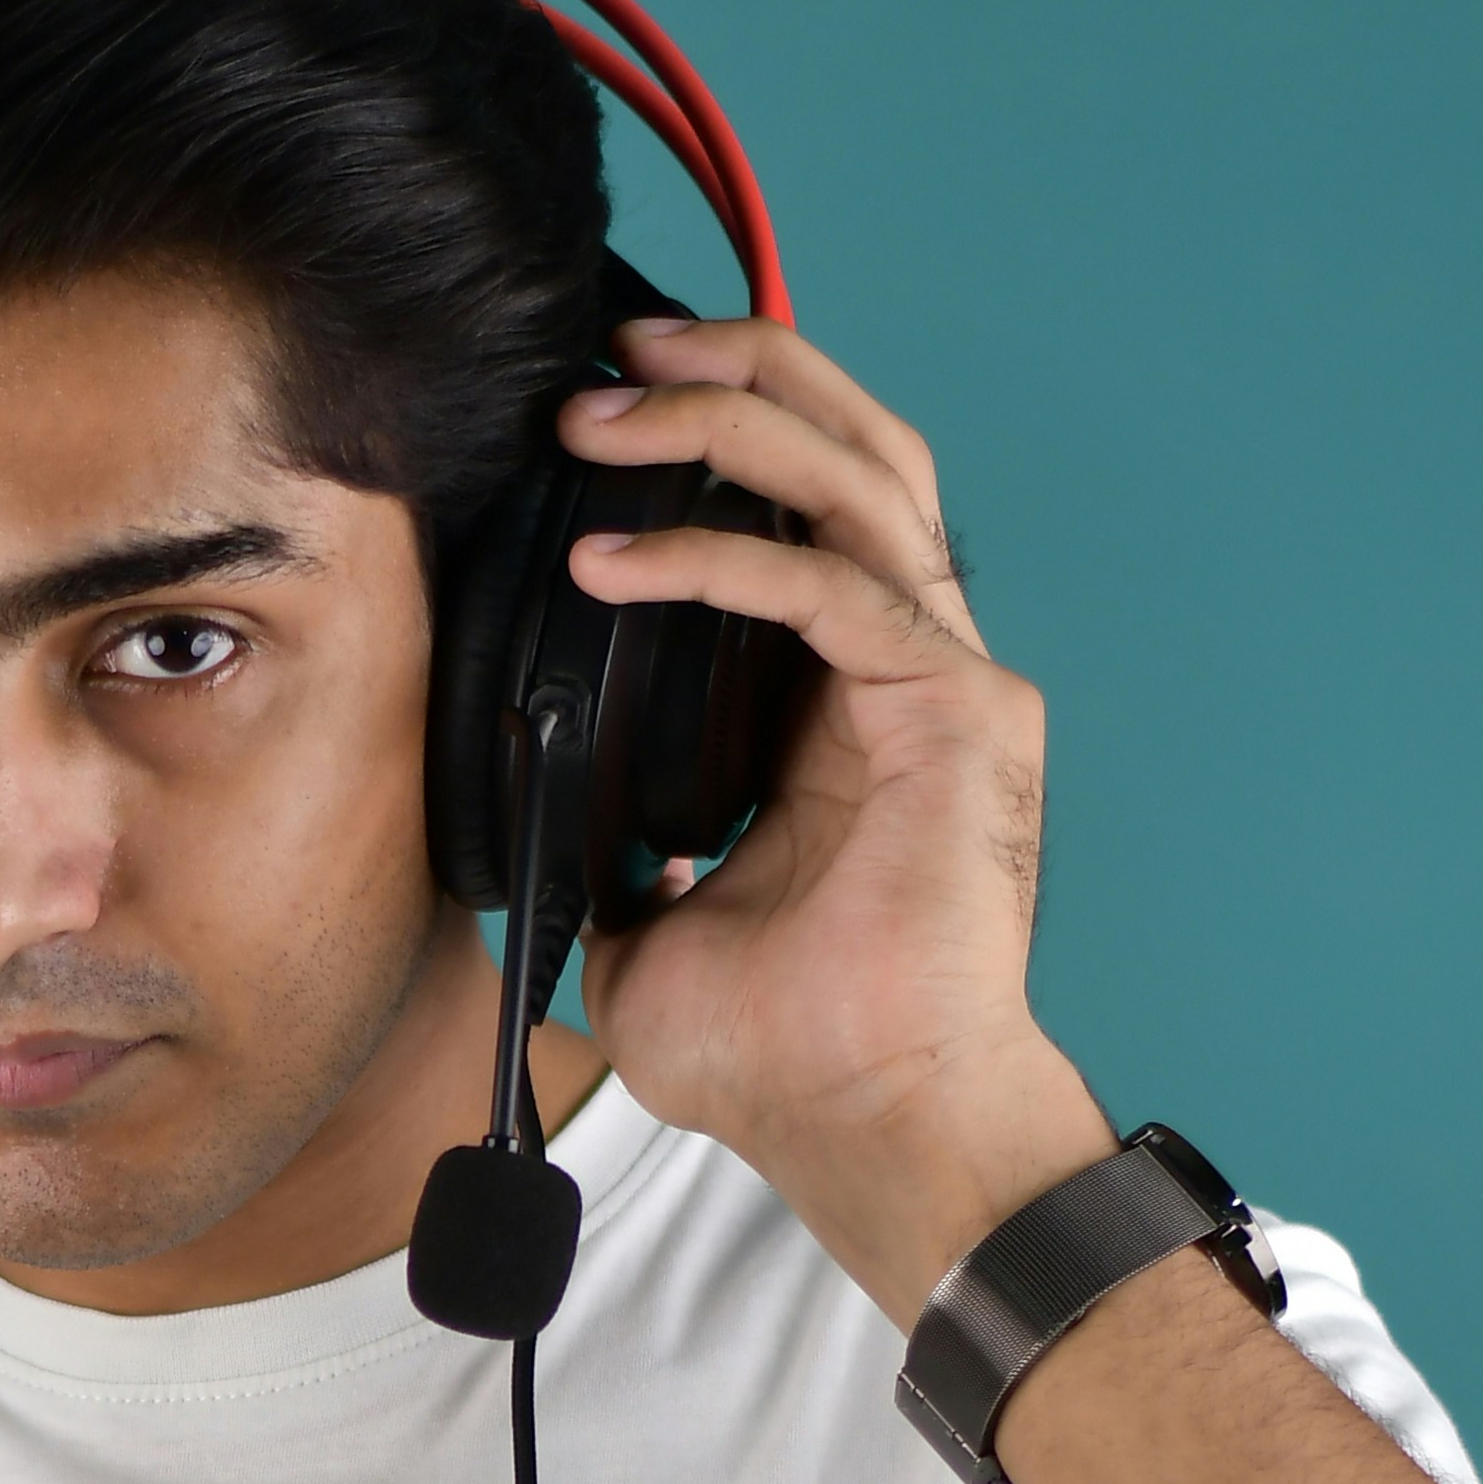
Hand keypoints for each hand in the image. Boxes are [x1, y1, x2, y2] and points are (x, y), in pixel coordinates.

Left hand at [558, 316, 1107, 1323]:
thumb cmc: (787, 1050)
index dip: (716, 435)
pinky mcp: (959, 713)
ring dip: (726, 427)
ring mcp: (948, 678)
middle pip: (851, 448)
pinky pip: (832, 590)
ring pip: (856, 479)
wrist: (866, 1125)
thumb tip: (523, 824)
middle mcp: (912, 662)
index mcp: (848, 696)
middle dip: (734, 376)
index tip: (600, 412)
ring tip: (602, 417)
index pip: (802, 509)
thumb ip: (606, 847)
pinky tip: (612, 559)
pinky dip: (718, 558)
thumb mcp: (644, 928)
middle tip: (614, 358)